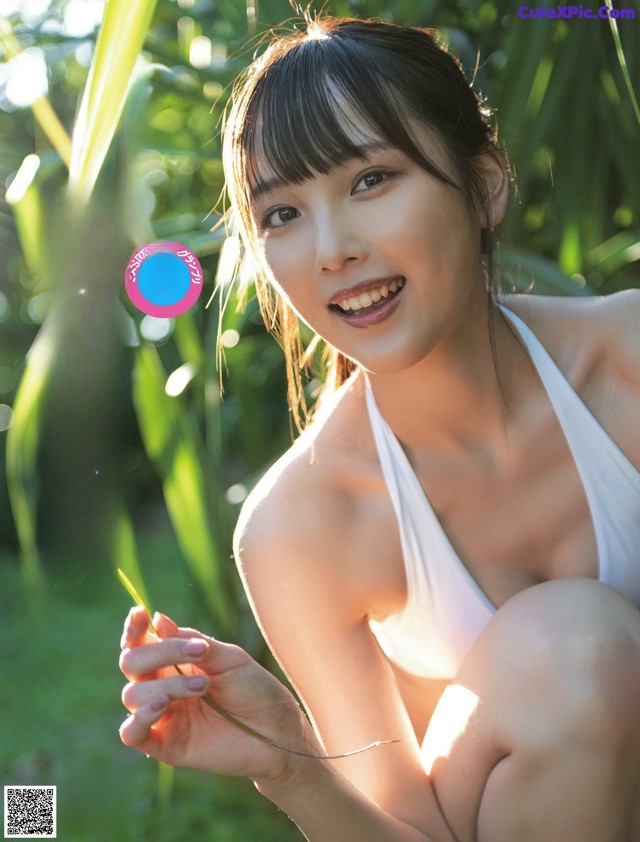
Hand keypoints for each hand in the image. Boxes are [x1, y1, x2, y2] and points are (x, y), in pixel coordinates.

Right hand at [119, 607, 318, 782]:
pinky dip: (139, 718)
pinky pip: (131, 734)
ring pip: (132, 695)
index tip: (141, 613)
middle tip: (198, 653)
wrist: (278, 732)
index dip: (135, 628)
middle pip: (131, 664)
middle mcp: (163, 687)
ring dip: (166, 684)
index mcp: (176, 663)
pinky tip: (162, 705)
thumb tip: (158, 620)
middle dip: (159, 653)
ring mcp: (163, 716)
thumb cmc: (256, 690)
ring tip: (204, 686)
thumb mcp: (230, 659)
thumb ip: (194, 643)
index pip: (141, 643)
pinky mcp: (165, 745)